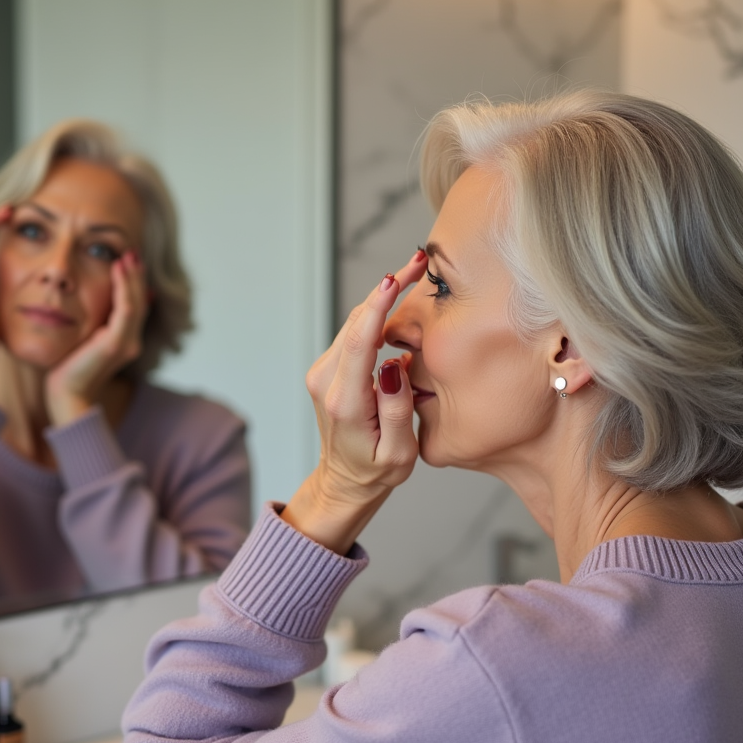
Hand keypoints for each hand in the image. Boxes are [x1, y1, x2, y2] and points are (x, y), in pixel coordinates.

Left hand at [45, 251, 148, 426]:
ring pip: (135, 302)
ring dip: (132, 277)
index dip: (133, 284)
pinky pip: (125, 308)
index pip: (134, 307)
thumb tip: (84, 304)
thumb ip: (89, 325)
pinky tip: (117, 269)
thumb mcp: (80, 340)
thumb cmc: (65, 370)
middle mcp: (131, 341)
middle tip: (132, 253)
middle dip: (136, 275)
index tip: (126, 261)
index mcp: (123, 341)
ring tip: (127, 257)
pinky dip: (123, 287)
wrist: (66, 395)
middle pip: (139, 301)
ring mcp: (126, 342)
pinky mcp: (116, 343)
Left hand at [281, 250, 428, 553]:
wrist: (344, 481)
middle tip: (419, 261)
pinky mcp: (328, 368)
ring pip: (354, 322)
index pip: (360, 341)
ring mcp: (323, 372)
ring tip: (414, 271)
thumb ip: (396, 408)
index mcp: (345, 401)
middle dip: (387, 288)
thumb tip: (395, 364)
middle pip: (356, 322)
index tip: (396, 277)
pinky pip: (353, 332)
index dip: (378, 304)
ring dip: (382, 296)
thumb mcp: (398, 453)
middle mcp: (327, 381)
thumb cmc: (376, 471)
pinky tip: (398, 298)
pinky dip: (375, 313)